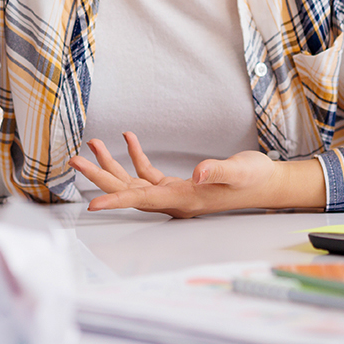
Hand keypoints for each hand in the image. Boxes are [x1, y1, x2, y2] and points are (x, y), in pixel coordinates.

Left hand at [69, 132, 325, 217]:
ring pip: (133, 182)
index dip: (115, 201)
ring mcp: (174, 194)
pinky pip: (148, 174)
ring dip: (112, 164)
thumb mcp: (239, 171)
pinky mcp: (178, 186)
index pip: (141, 201)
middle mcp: (173, 201)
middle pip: (127, 191)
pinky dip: (136, 157)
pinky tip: (128, 139)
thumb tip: (196, 174)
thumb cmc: (255, 180)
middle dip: (99, 176)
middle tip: (74, 160)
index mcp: (183, 200)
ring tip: (92, 144)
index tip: (92, 204)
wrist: (268, 184)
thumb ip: (216, 170)